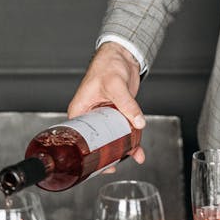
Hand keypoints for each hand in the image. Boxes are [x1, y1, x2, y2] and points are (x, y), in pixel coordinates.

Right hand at [67, 43, 145, 163]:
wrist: (123, 54)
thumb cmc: (108, 64)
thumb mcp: (115, 85)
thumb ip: (127, 104)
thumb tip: (138, 122)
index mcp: (80, 110)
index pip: (80, 137)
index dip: (88, 153)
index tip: (99, 164)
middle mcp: (91, 114)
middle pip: (97, 139)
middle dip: (108, 153)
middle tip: (116, 165)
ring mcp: (105, 115)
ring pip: (112, 136)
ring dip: (124, 147)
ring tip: (135, 156)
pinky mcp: (117, 112)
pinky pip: (124, 128)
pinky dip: (132, 137)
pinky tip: (139, 147)